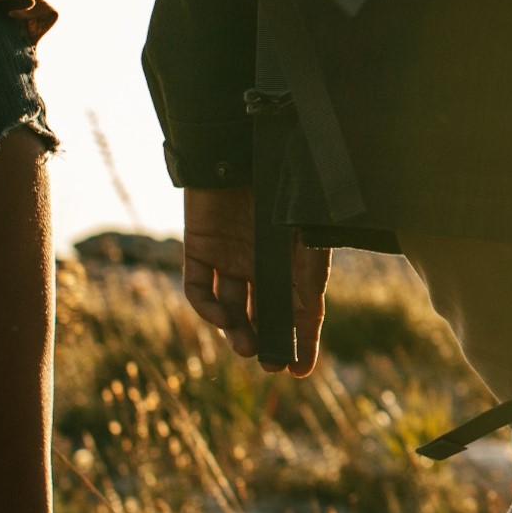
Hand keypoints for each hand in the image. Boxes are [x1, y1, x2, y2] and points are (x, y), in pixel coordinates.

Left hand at [181, 187, 329, 376]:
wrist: (237, 141)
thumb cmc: (281, 177)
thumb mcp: (304, 225)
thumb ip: (309, 265)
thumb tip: (313, 313)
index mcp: (292, 257)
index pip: (300, 308)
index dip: (302, 341)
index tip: (300, 370)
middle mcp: (260, 260)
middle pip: (263, 312)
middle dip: (265, 341)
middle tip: (268, 362)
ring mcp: (228, 255)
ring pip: (230, 307)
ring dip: (236, 331)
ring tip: (245, 346)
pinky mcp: (198, 247)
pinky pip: (198, 287)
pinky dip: (206, 306)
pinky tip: (219, 316)